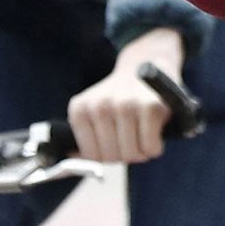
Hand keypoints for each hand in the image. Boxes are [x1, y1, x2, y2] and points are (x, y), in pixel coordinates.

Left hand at [67, 27, 184, 163]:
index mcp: (80, 109)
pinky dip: (155, 147)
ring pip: (131, 154)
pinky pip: (150, 148)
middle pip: (111, 157)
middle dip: (125, 154)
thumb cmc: (120, 98)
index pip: (91, 155)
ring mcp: (125, 105)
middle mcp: (99, 106)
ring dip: (141, 151)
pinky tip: (154, 130)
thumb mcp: (93, 111)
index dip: (107, 154)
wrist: (146, 64)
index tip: (115, 141)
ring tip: (143, 133)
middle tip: (132, 137)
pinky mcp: (150, 107)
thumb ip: (83, 137)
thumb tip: (69, 161)